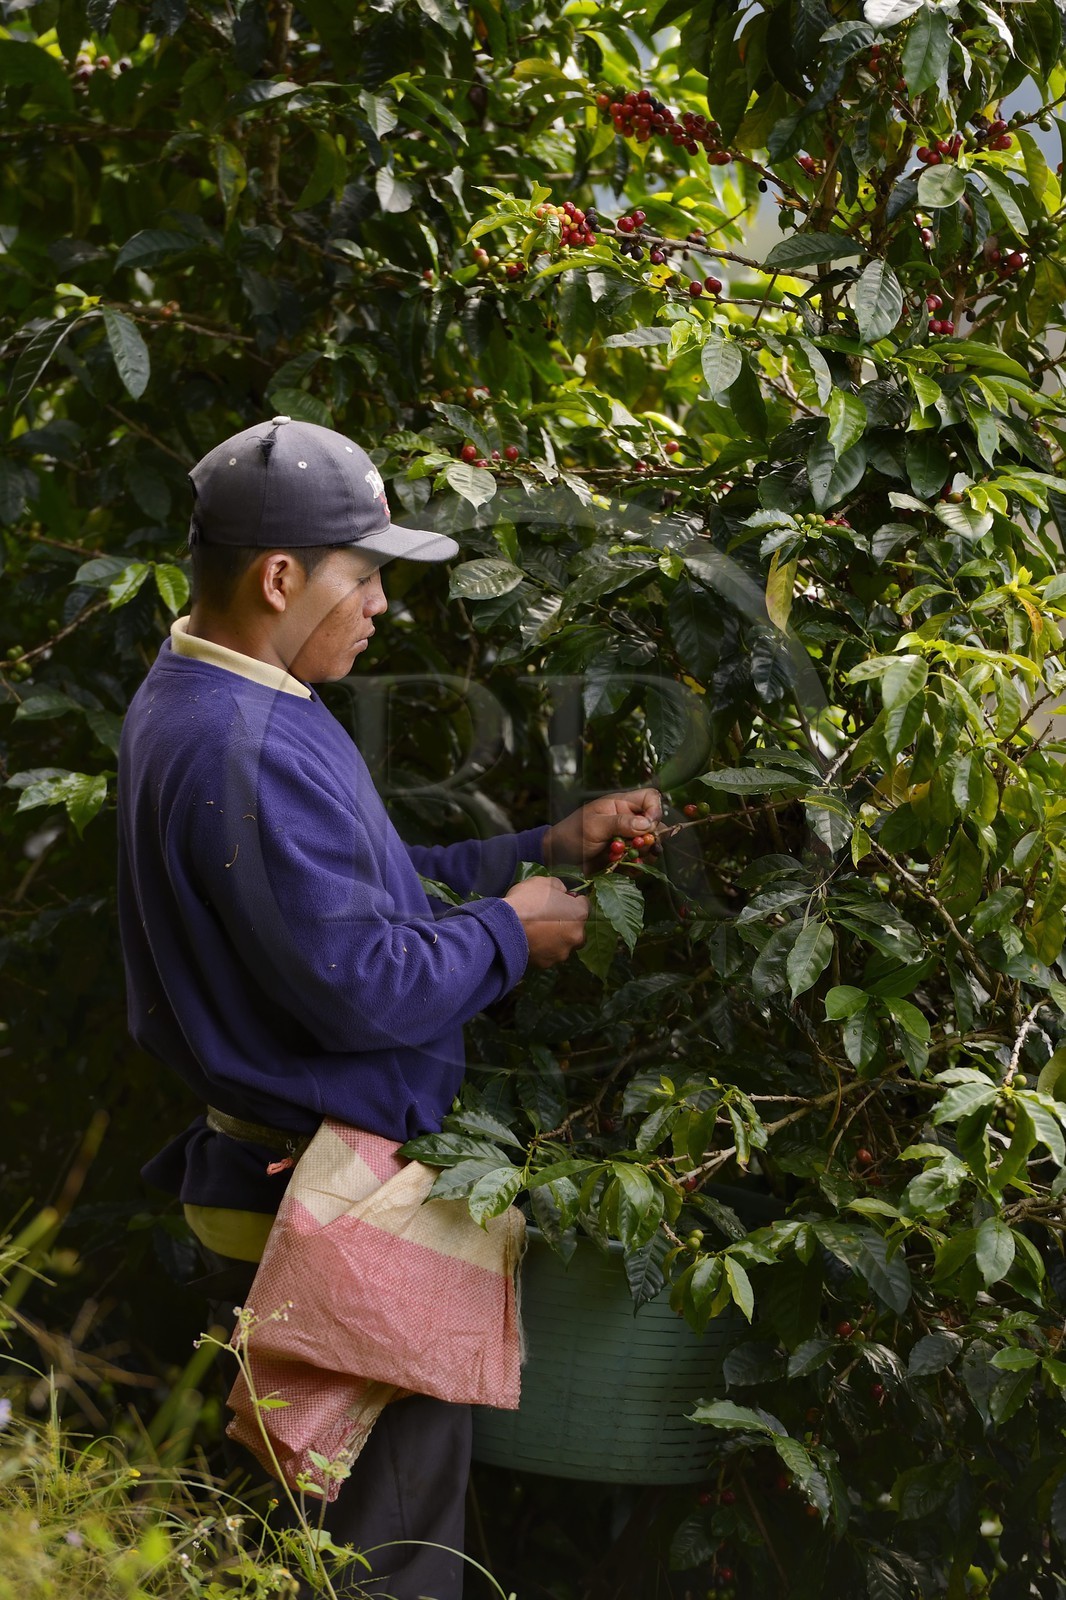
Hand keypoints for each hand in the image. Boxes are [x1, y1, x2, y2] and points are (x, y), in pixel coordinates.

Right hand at [504, 876, 589, 968]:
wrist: (505, 926)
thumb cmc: (527, 900)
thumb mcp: (544, 882)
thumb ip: (559, 887)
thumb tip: (562, 893)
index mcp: (579, 914)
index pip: (584, 904)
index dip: (573, 900)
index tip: (562, 899)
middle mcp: (576, 936)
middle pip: (578, 929)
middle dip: (569, 924)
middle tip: (551, 918)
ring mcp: (562, 952)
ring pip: (564, 945)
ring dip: (556, 939)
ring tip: (539, 932)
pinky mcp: (547, 963)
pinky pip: (548, 955)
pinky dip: (543, 949)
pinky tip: (532, 941)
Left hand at [543, 787, 662, 871]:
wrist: (558, 858)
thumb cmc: (572, 834)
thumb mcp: (594, 826)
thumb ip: (620, 823)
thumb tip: (647, 824)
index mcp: (620, 805)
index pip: (650, 798)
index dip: (655, 809)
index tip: (650, 825)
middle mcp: (628, 820)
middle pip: (655, 825)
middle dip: (650, 838)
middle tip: (639, 846)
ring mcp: (627, 839)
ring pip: (650, 845)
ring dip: (644, 854)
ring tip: (628, 858)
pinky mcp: (625, 857)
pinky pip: (640, 861)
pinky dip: (636, 866)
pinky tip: (625, 867)